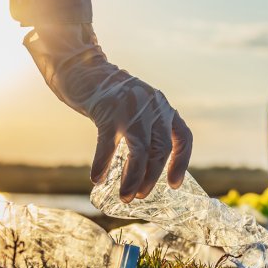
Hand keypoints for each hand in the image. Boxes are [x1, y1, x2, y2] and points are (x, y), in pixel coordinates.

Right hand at [24, 24, 192, 201]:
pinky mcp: (108, 111)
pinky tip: (97, 179)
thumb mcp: (139, 108)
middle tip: (141, 196)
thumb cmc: (111, 97)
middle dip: (152, 177)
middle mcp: (152, 107)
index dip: (181, 163)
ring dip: (133, 178)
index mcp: (163, 108)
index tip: (174, 184)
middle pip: (160, 150)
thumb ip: (147, 130)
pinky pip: (108, 144)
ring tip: (125, 197)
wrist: (85, 70)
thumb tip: (148, 169)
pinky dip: (102, 163)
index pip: (182, 138)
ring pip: (140, 151)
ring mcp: (131, 109)